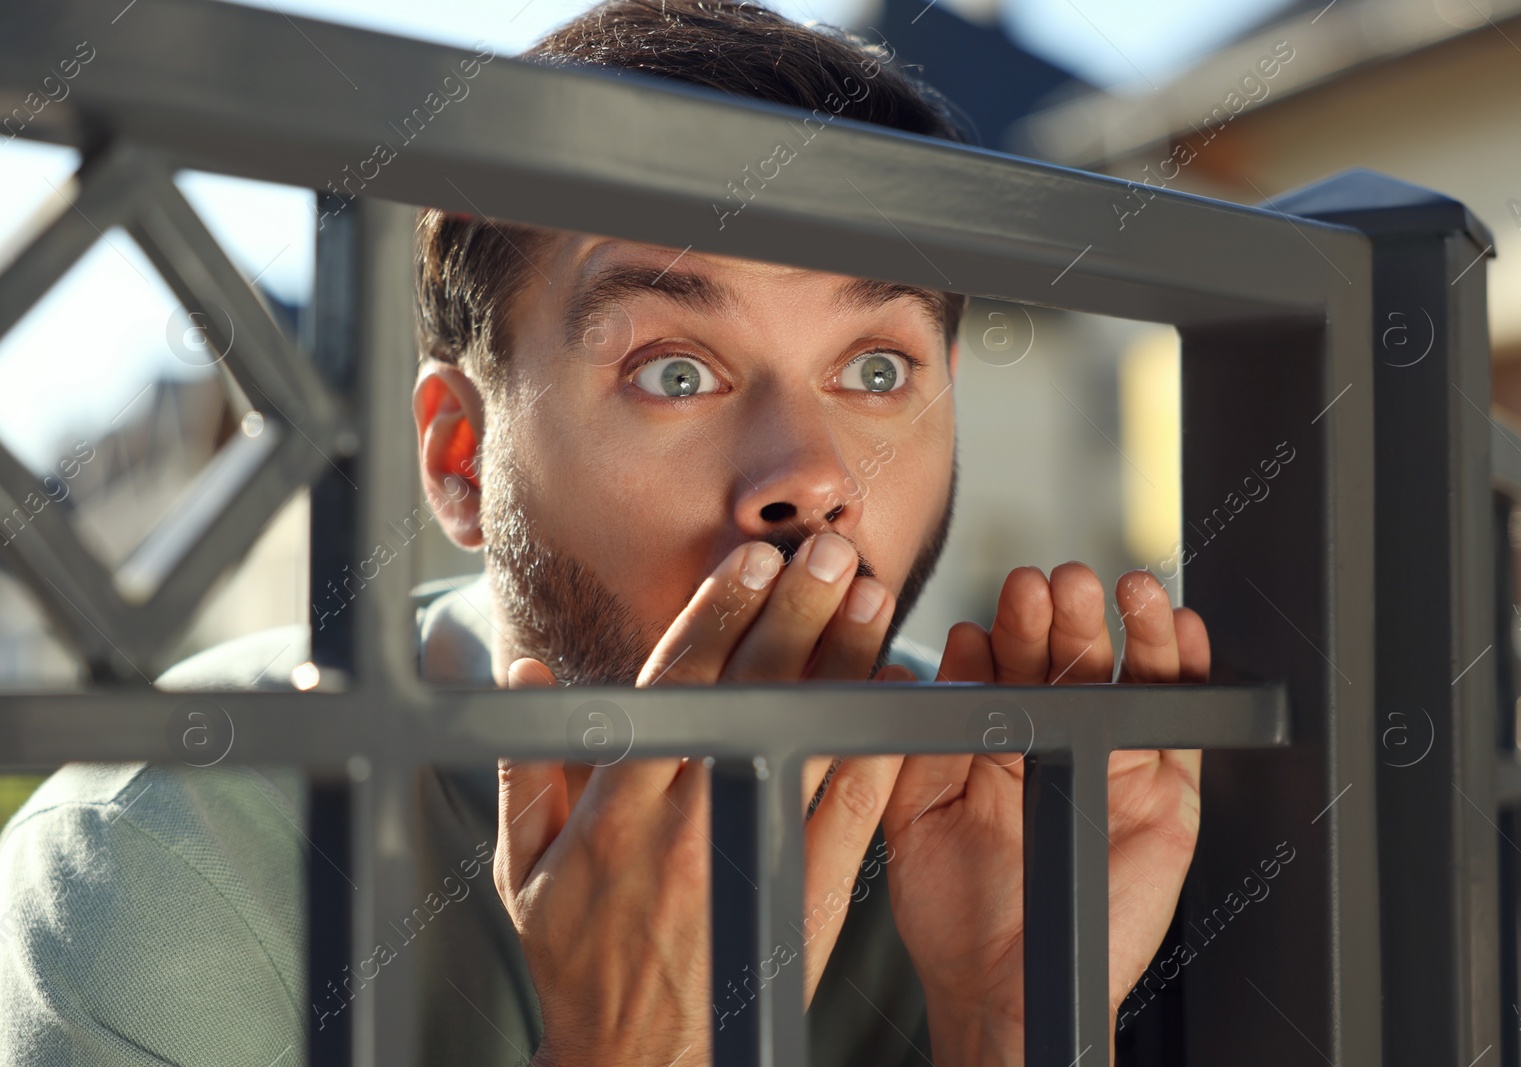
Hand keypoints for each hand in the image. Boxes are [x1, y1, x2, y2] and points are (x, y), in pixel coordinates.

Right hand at [494, 534, 906, 1065]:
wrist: (642, 1061)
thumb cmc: (577, 959)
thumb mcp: (523, 864)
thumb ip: (526, 762)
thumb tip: (523, 670)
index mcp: (623, 800)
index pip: (680, 684)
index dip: (720, 615)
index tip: (753, 560)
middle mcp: (694, 814)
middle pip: (755, 691)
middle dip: (796, 612)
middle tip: (832, 550)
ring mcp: (757, 848)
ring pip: (812, 734)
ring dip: (846, 659)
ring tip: (874, 596)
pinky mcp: (810, 885)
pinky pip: (853, 802)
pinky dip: (878, 741)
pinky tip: (900, 691)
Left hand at [880, 564, 1208, 1065]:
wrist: (1000, 987)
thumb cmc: (949, 909)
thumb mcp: (917, 811)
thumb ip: (932, 736)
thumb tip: (951, 657)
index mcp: (997, 734)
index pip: (1009, 660)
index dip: (1009, 626)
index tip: (1007, 598)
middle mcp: (1058, 737)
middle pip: (1071, 658)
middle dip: (1065, 616)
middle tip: (1057, 585)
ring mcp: (1114, 762)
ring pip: (1131, 678)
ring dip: (1131, 628)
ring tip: (1126, 589)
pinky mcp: (1165, 798)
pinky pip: (1182, 728)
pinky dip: (1190, 676)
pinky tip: (1182, 630)